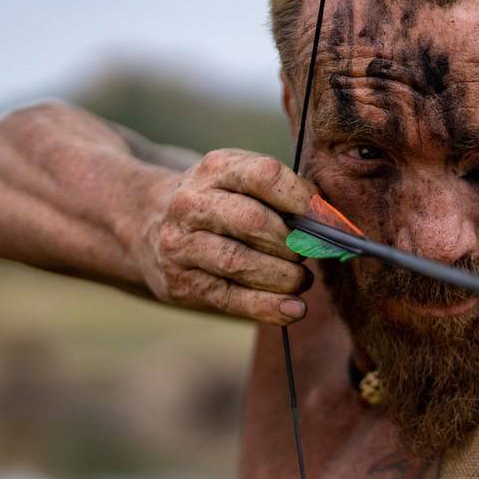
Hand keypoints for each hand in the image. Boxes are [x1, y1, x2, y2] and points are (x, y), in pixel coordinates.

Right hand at [136, 149, 317, 324]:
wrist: (148, 223)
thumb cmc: (219, 204)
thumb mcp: (242, 182)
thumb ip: (286, 195)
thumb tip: (331, 220)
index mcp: (216, 168)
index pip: (264, 176)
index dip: (302, 199)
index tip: (327, 221)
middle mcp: (192, 203)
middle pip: (253, 223)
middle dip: (292, 243)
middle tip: (309, 253)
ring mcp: (182, 244)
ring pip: (240, 263)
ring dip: (283, 277)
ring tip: (301, 280)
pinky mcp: (181, 283)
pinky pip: (230, 298)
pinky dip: (267, 307)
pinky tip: (293, 310)